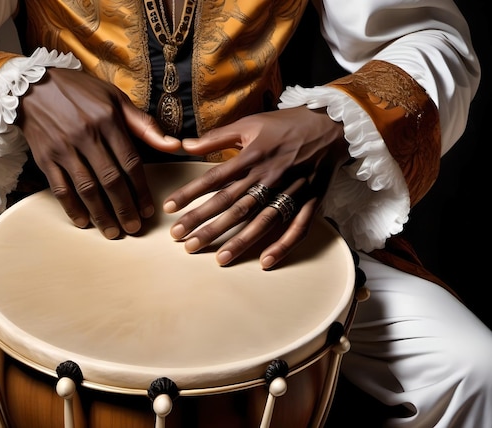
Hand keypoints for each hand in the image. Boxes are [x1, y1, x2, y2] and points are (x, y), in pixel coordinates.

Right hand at [18, 68, 180, 238]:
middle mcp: (86, 135)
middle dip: (124, 208)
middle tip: (134, 228)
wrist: (31, 86)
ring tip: (113, 232)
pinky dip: (72, 208)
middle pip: (110, 180)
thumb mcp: (115, 98)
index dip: (141, 190)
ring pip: (86, 188)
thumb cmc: (80, 92)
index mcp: (107, 120)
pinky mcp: (45, 158)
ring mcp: (63, 148)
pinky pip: (60, 188)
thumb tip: (175, 145)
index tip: (148, 210)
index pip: (130, 162)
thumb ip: (144, 124)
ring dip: (101, 214)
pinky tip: (84, 222)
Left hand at [162, 106, 348, 268]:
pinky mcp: (311, 201)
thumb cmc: (287, 124)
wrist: (332, 124)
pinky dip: (283, 245)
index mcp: (253, 156)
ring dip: (239, 241)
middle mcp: (269, 176)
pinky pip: (297, 227)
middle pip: (233, 205)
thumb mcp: (250, 123)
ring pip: (261, 221)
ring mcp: (291, 191)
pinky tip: (266, 262)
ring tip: (218, 259)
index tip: (169, 208)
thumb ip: (217, 137)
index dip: (190, 194)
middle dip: (206, 224)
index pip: (215, 179)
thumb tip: (185, 145)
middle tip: (183, 242)